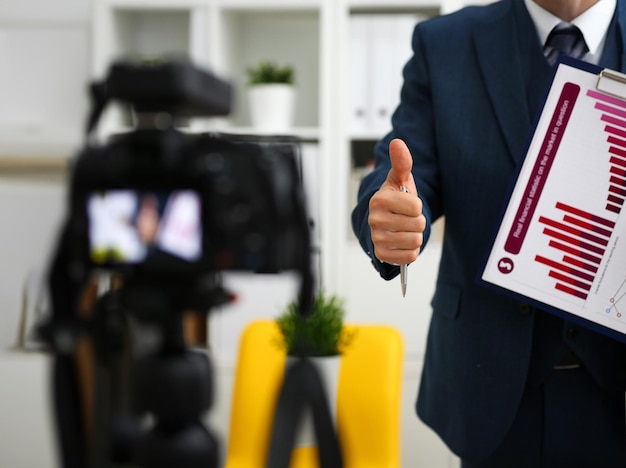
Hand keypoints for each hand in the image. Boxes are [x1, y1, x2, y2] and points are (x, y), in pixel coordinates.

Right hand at [368, 138, 424, 264]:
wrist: (385, 221)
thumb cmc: (395, 199)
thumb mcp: (400, 180)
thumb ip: (402, 162)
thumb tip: (397, 142)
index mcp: (379, 200)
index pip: (416, 207)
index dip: (417, 206)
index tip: (407, 205)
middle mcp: (375, 220)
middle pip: (418, 225)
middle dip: (417, 222)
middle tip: (406, 219)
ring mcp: (377, 238)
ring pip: (415, 241)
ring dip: (415, 236)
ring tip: (404, 230)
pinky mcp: (382, 255)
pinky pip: (410, 256)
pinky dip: (410, 251)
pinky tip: (402, 243)